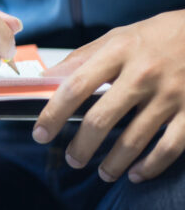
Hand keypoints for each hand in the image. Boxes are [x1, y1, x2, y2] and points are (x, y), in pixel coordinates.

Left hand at [34, 9, 184, 182]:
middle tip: (72, 160)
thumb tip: (46, 78)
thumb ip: (81, 58)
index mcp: (118, 52)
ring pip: (134, 140)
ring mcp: (170, 94)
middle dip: (81, 146)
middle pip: (101, 119)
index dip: (53, 114)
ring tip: (103, 173)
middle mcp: (142, 74)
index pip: (75, 86)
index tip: (41, 134)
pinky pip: (169, 147)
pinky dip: (151, 166)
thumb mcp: (117, 37)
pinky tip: (137, 174)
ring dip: (113, 163)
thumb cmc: (157, 36)